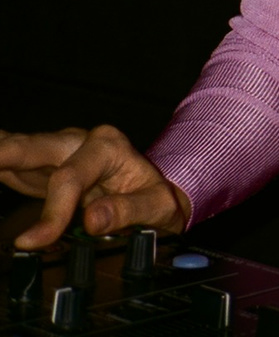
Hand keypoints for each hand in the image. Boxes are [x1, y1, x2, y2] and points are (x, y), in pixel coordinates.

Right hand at [0, 126, 189, 248]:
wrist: (152, 192)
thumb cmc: (154, 197)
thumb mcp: (157, 206)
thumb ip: (129, 210)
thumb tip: (92, 220)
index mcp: (107, 147)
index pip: (69, 178)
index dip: (51, 211)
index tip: (33, 241)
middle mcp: (75, 142)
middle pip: (32, 146)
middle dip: (4, 152)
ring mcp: (53, 151)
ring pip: (14, 149)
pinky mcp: (35, 165)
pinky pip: (7, 162)